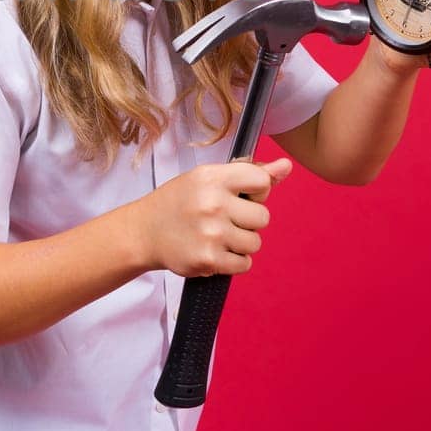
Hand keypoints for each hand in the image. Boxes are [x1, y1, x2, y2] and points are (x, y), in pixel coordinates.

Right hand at [135, 158, 293, 277]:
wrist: (143, 232)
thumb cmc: (179, 202)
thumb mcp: (208, 178)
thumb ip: (249, 173)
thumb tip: (287, 166)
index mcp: (212, 177)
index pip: (262, 181)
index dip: (257, 191)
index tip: (240, 196)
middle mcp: (212, 203)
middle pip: (263, 217)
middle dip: (248, 221)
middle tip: (224, 219)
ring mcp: (211, 233)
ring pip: (255, 243)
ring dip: (241, 243)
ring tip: (217, 236)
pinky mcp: (209, 260)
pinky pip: (244, 264)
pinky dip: (233, 261)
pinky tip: (215, 251)